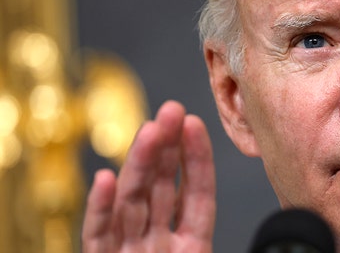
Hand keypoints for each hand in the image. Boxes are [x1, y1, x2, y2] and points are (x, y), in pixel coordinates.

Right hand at [82, 100, 215, 251]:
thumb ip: (205, 223)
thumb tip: (231, 208)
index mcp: (189, 246)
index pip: (196, 196)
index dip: (197, 159)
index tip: (194, 123)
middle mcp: (156, 245)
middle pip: (159, 189)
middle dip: (165, 148)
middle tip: (172, 110)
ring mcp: (129, 252)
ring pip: (131, 203)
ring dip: (139, 165)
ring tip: (149, 131)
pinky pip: (98, 236)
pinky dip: (100, 209)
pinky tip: (105, 178)